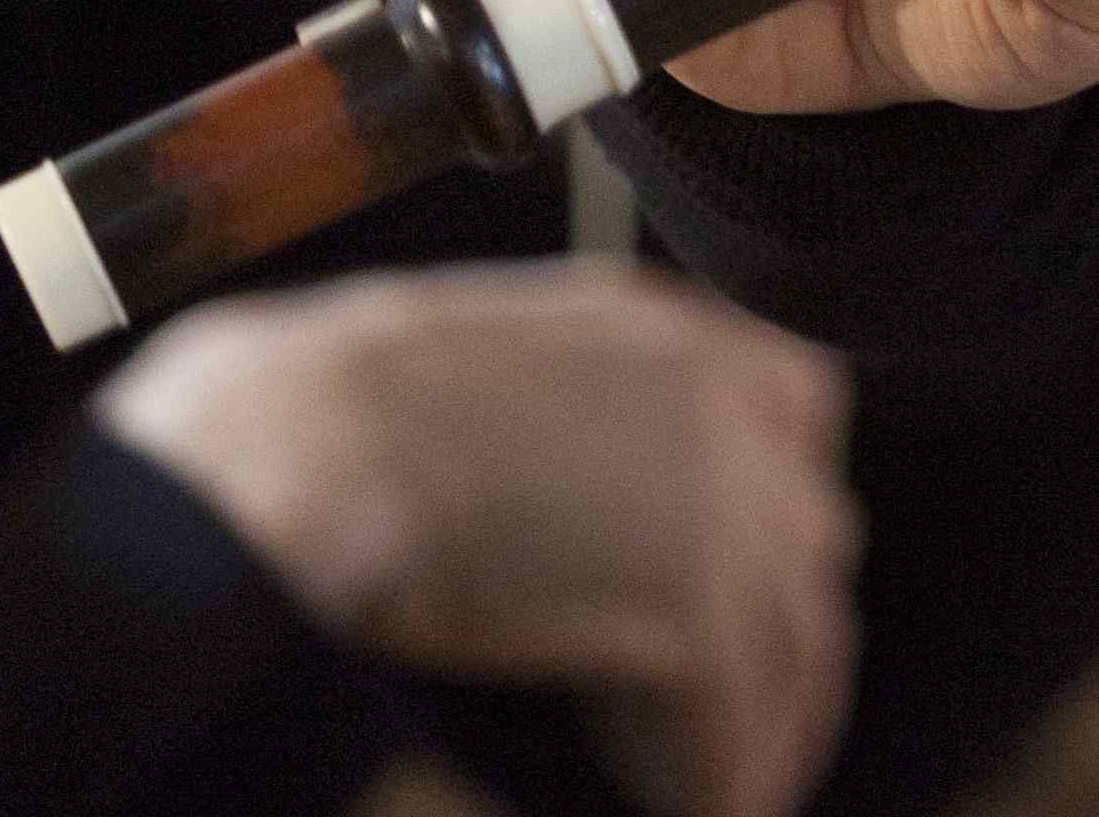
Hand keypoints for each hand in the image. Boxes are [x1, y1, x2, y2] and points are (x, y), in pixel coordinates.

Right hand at [98, 263, 854, 816]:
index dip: (771, 507)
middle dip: (784, 626)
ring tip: (736, 786)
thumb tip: (515, 482)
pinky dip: (717, 780)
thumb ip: (537, 403)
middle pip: (808, 538)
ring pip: (795, 643)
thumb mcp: (462, 351)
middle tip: (753, 709)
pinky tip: (700, 814)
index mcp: (660, 330)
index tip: (752, 577)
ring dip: (769, 724)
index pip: (793, 407)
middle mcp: (719, 404)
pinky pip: (731, 728)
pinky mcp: (692, 619)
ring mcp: (723, 506)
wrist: (290, 446)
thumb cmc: (308, 405)